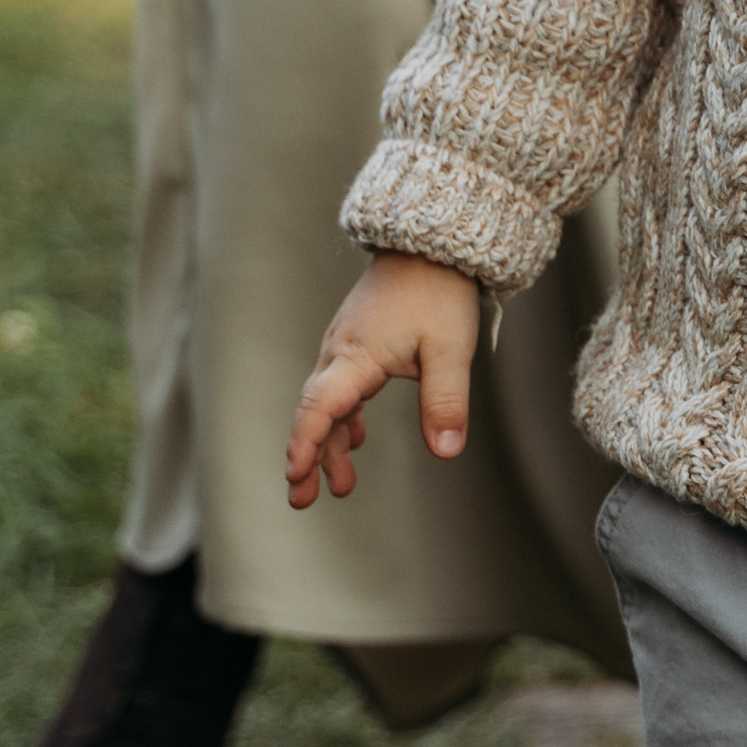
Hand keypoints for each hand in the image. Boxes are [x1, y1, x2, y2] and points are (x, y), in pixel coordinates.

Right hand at [286, 254, 482, 507]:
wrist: (430, 245)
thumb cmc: (439, 293)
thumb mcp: (451, 350)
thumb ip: (446, 401)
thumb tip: (446, 451)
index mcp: (356, 356)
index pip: (319, 407)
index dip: (306, 444)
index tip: (295, 476)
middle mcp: (340, 353)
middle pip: (315, 412)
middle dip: (306, 457)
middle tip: (302, 501)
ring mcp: (346, 348)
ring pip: (327, 404)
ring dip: (328, 444)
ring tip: (339, 486)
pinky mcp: (357, 343)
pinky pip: (340, 389)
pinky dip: (343, 419)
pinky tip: (353, 439)